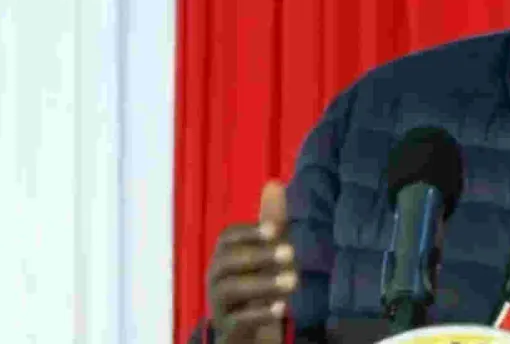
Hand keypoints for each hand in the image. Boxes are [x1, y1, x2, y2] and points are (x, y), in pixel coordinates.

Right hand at [206, 181, 296, 343]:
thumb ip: (271, 221)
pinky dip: (259, 314)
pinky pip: (238, 320)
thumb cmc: (256, 279)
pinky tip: (282, 308)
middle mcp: (216, 276)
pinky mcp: (227, 326)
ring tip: (294, 281)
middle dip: (259, 256)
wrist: (245, 325)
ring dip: (263, 284)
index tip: (274, 229)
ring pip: (231, 290)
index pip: (228, 238)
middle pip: (228, 262)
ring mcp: (219, 302)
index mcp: (225, 254)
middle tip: (291, 253)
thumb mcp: (266, 251)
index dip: (249, 232)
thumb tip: (275, 183)